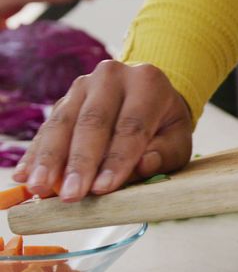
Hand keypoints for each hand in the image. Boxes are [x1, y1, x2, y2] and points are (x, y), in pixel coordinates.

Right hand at [12, 61, 193, 201]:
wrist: (147, 93)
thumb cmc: (164, 123)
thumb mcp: (178, 138)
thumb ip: (165, 153)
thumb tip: (144, 166)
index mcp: (148, 83)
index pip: (131, 126)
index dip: (116, 160)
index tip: (103, 189)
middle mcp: (113, 76)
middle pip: (93, 122)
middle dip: (80, 162)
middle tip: (71, 194)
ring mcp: (84, 85)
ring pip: (64, 122)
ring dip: (50, 158)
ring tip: (40, 186)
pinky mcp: (64, 98)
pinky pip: (47, 127)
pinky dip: (36, 153)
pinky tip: (25, 175)